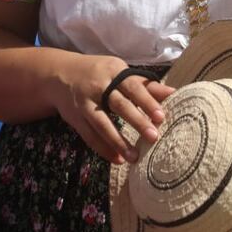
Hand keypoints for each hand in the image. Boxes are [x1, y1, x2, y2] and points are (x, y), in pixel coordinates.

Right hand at [46, 53, 174, 164]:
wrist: (59, 73)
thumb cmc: (98, 73)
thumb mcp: (119, 72)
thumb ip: (145, 84)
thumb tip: (173, 92)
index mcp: (113, 71)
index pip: (133, 87)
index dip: (147, 101)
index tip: (161, 117)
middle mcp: (98, 85)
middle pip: (119, 105)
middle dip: (137, 121)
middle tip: (154, 137)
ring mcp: (85, 102)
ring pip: (102, 123)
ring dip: (118, 141)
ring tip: (135, 157)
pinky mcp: (75, 117)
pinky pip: (89, 135)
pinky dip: (103, 148)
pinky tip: (117, 159)